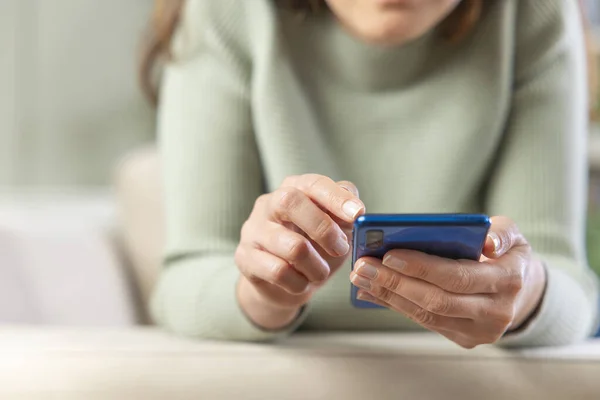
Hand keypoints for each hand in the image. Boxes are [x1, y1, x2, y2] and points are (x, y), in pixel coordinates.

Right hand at [236, 174, 364, 329]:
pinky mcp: (244, 257)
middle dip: (323, 228)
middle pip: (290, 201)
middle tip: (341, 249)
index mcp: (293, 189)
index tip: (357, 213)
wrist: (282, 284)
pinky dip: (298, 282)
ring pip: (290, 245)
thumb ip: (345, 215)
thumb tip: (356, 211)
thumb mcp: (335, 229)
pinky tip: (301, 283)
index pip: (313, 184)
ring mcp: (253, 230)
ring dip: (316, 266)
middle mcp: (268, 204)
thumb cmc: (313, 249)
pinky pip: (278, 271)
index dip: (336, 197)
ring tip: (321, 273)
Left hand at [350, 216, 546, 347]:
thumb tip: (487, 243)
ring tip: (361, 277)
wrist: (521, 290)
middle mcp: (497, 311)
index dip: (422, 267)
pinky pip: (424, 322)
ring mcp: (479, 330)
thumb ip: (501, 233)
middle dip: (395, 282)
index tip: (389, 254)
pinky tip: (371, 291)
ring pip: (426, 315)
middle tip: (362, 266)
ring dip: (388, 295)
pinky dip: (395, 305)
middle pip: (437, 300)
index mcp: (509, 280)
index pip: (458, 276)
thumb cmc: (506, 253)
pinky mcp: (463, 338)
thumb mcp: (512, 234)